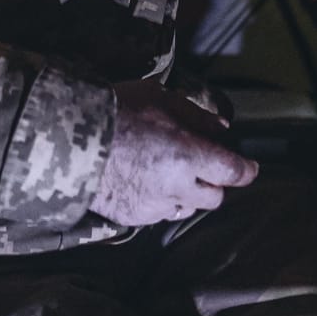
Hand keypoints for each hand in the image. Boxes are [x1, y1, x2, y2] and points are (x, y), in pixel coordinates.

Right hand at [88, 79, 258, 226]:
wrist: (66, 137)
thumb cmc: (115, 110)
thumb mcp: (159, 98)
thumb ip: (195, 115)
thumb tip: (222, 127)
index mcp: (187, 155)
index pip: (233, 172)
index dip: (246, 170)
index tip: (249, 167)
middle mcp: (176, 187)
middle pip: (214, 197)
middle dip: (214, 182)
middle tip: (201, 164)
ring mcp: (153, 206)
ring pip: (186, 208)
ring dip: (187, 193)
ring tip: (169, 173)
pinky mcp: (133, 217)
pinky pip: (157, 213)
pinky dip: (159, 199)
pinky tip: (144, 181)